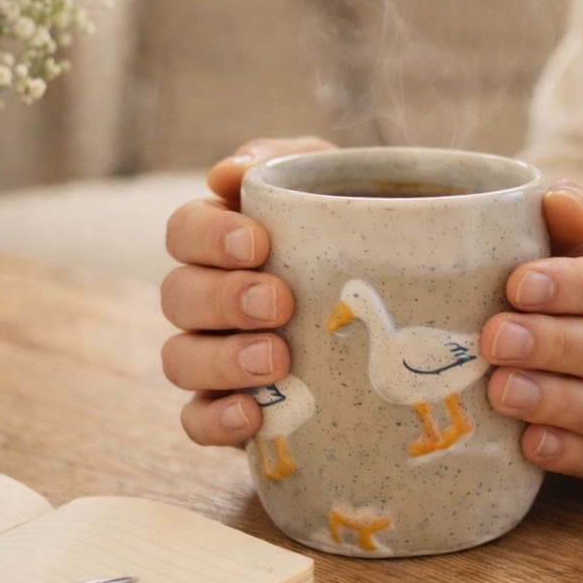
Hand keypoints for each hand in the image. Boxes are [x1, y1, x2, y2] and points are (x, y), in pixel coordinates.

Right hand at [161, 137, 334, 445]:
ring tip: (277, 360)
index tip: (257, 243)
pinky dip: (215, 419)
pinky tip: (253, 414)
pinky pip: (196, 419)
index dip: (208, 237)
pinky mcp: (232, 408)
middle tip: (278, 304)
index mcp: (223, 241)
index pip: (184, 231)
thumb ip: (286, 162)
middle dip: (222, 299)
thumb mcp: (336, 185)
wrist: (407, 312)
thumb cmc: (360, 235)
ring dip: (221, 359)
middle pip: (176, 296)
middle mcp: (208, 298)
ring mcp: (215, 356)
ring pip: (178, 358)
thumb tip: (227, 174)